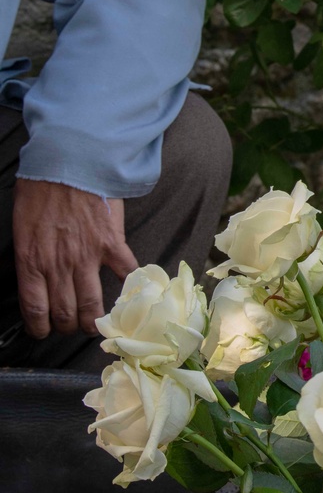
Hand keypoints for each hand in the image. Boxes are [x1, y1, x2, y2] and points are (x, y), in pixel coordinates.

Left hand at [13, 179, 137, 337]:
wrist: (67, 161)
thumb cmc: (40, 188)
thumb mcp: (21, 226)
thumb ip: (30, 254)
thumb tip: (36, 274)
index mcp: (32, 261)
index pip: (35, 309)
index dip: (40, 327)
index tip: (43, 331)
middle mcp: (59, 265)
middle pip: (65, 313)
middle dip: (69, 326)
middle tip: (72, 325)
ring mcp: (87, 256)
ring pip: (93, 305)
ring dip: (95, 320)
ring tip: (97, 322)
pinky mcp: (111, 243)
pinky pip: (124, 273)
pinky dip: (130, 285)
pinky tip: (130, 291)